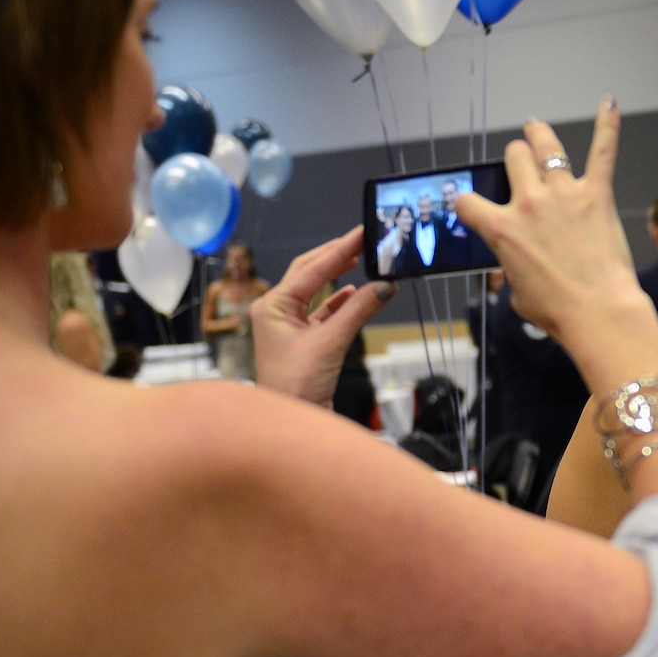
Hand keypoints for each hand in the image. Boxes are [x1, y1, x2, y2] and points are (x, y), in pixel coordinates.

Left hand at [251, 229, 393, 404]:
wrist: (293, 423)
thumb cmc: (296, 387)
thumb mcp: (330, 343)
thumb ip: (359, 311)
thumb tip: (385, 285)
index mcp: (272, 306)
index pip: (311, 269)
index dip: (339, 250)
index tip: (361, 233)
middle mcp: (276, 312)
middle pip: (309, 274)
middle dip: (336, 256)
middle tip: (363, 239)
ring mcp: (288, 327)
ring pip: (317, 292)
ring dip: (339, 276)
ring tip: (362, 259)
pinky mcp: (303, 341)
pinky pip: (323, 312)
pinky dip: (340, 301)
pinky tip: (355, 292)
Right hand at [452, 103, 657, 385]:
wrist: (597, 311)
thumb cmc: (557, 310)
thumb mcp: (518, 295)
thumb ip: (510, 272)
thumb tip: (513, 270)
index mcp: (502, 229)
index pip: (467, 202)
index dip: (466, 203)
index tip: (471, 205)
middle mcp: (529, 203)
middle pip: (513, 159)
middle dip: (514, 161)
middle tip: (519, 166)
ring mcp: (564, 194)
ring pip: (546, 146)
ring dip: (539, 136)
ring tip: (536, 130)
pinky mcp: (596, 194)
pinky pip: (602, 152)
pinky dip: (607, 126)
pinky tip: (609, 103)